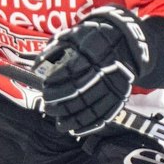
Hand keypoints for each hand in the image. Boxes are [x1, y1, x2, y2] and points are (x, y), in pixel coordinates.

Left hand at [36, 6, 153, 136]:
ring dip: (71, 119)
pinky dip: (88, 125)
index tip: (45, 86)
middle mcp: (107, 68)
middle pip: (79, 91)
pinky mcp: (121, 96)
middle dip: (60, 102)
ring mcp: (116, 84)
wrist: (125, 42)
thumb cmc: (92, 39)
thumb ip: (55, 49)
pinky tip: (74, 129)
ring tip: (58, 122)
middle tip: (47, 106)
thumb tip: (37, 68)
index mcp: (94, 49)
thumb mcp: (74, 35)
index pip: (71, 69)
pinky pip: (104, 115)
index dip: (55, 81)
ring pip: (91, 107)